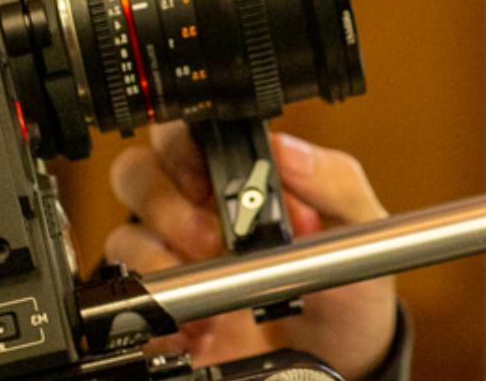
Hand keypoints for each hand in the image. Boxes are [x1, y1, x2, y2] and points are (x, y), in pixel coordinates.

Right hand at [105, 124, 397, 377]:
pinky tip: (200, 320)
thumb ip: (332, 180)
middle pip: (135, 175)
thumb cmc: (349, 279)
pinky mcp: (169, 310)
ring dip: (159, 254)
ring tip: (207, 275)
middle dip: (165, 201)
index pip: (179, 135)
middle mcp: (195, 210)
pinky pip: (132, 301)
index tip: (208, 177)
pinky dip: (158, 307)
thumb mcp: (360, 225)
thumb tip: (287, 148)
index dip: (181, 148)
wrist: (345, 350)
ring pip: (126, 236)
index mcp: (235, 176)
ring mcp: (177, 260)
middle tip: (212, 235)